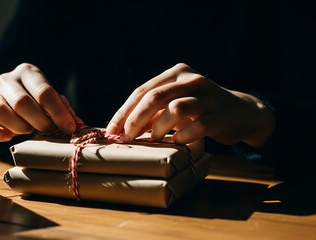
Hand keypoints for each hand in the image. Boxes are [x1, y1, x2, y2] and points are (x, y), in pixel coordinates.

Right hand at [0, 63, 82, 141]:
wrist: (11, 99)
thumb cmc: (37, 100)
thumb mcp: (53, 99)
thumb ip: (64, 110)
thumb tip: (77, 125)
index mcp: (28, 72)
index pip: (44, 92)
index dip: (58, 113)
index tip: (69, 128)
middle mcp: (7, 79)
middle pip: (22, 103)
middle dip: (40, 121)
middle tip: (48, 130)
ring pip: (1, 112)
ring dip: (19, 127)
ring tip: (29, 129)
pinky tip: (9, 136)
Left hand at [106, 63, 274, 146]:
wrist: (241, 112)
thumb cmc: (199, 109)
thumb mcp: (175, 102)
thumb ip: (152, 110)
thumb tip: (121, 128)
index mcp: (176, 73)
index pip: (142, 91)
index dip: (124, 112)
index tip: (111, 131)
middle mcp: (192, 80)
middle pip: (155, 97)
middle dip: (135, 120)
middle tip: (127, 138)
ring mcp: (208, 96)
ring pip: (175, 109)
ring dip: (159, 128)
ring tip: (154, 139)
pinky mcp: (221, 115)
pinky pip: (197, 126)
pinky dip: (183, 136)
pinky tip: (178, 142)